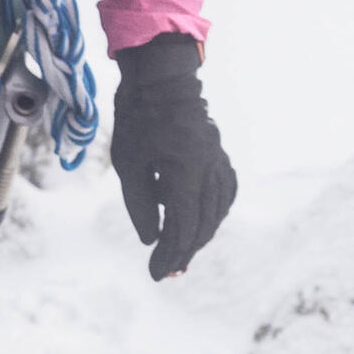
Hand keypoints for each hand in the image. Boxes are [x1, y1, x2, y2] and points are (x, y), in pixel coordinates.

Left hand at [110, 34, 236, 279]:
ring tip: (182, 253)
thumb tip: (152, 239)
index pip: (183, 228)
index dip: (170, 255)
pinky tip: (203, 221)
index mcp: (186, 174)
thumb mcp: (128, 163)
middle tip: (168, 272)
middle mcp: (209, 171)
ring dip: (201, 235)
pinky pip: (225, 193)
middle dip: (185, 251)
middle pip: (203, 225)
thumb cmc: (139, 117)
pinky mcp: (218, 156)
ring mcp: (218, 162)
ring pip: (218, 211)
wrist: (163, 79)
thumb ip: (140, 204)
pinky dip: (215, 213)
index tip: (156, 274)